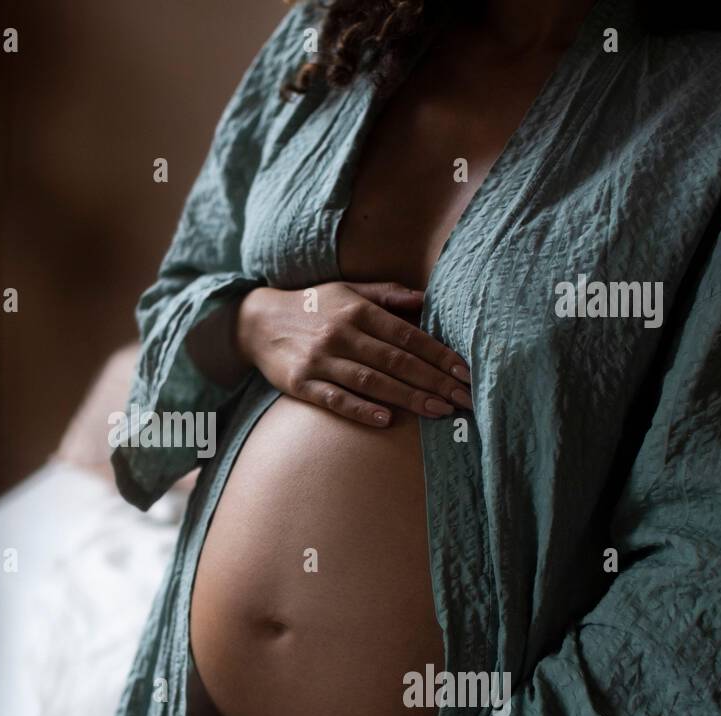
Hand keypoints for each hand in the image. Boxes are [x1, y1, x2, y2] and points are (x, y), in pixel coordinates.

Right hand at [235, 282, 472, 426]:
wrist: (256, 322)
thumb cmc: (312, 307)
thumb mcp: (347, 291)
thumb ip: (387, 295)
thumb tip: (426, 298)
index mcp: (357, 311)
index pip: (408, 335)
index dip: (439, 354)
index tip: (464, 372)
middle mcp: (341, 334)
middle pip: (396, 361)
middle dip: (433, 381)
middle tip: (464, 399)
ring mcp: (320, 360)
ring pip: (371, 381)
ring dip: (408, 397)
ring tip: (438, 411)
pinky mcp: (300, 383)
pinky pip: (334, 398)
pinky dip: (360, 409)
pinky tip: (384, 419)